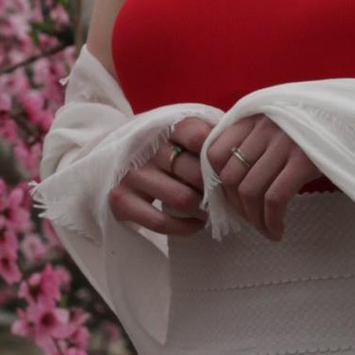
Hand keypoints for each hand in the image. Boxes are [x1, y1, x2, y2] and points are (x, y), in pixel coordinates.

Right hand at [107, 112, 217, 238]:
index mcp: (164, 127)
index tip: (229, 170)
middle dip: (216, 190)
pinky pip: (161, 221)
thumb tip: (242, 151)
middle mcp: (145, 148)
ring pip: (182, 199)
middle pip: (195, 172)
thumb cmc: (163, 150)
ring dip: (204, 211)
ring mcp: (131, 174)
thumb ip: (210, 136)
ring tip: (212, 211)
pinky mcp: (121, 200)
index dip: (218, 156)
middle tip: (226, 199)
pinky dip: (185, 227)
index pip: (198, 136)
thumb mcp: (182, 135)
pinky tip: (195, 224)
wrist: (112, 160)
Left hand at [207, 107, 320, 240]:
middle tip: (252, 220)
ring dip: (254, 220)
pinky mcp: (303, 160)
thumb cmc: (319, 127)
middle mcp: (264, 127)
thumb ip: (255, 140)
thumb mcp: (281, 124)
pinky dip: (271, 221)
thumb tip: (231, 181)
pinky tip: (278, 231)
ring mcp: (283, 142)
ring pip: (249, 191)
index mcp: (254, 116)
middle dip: (237, 207)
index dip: (218, 183)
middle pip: (229, 177)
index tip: (233, 200)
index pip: (214, 153)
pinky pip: (274, 199)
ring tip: (266, 230)